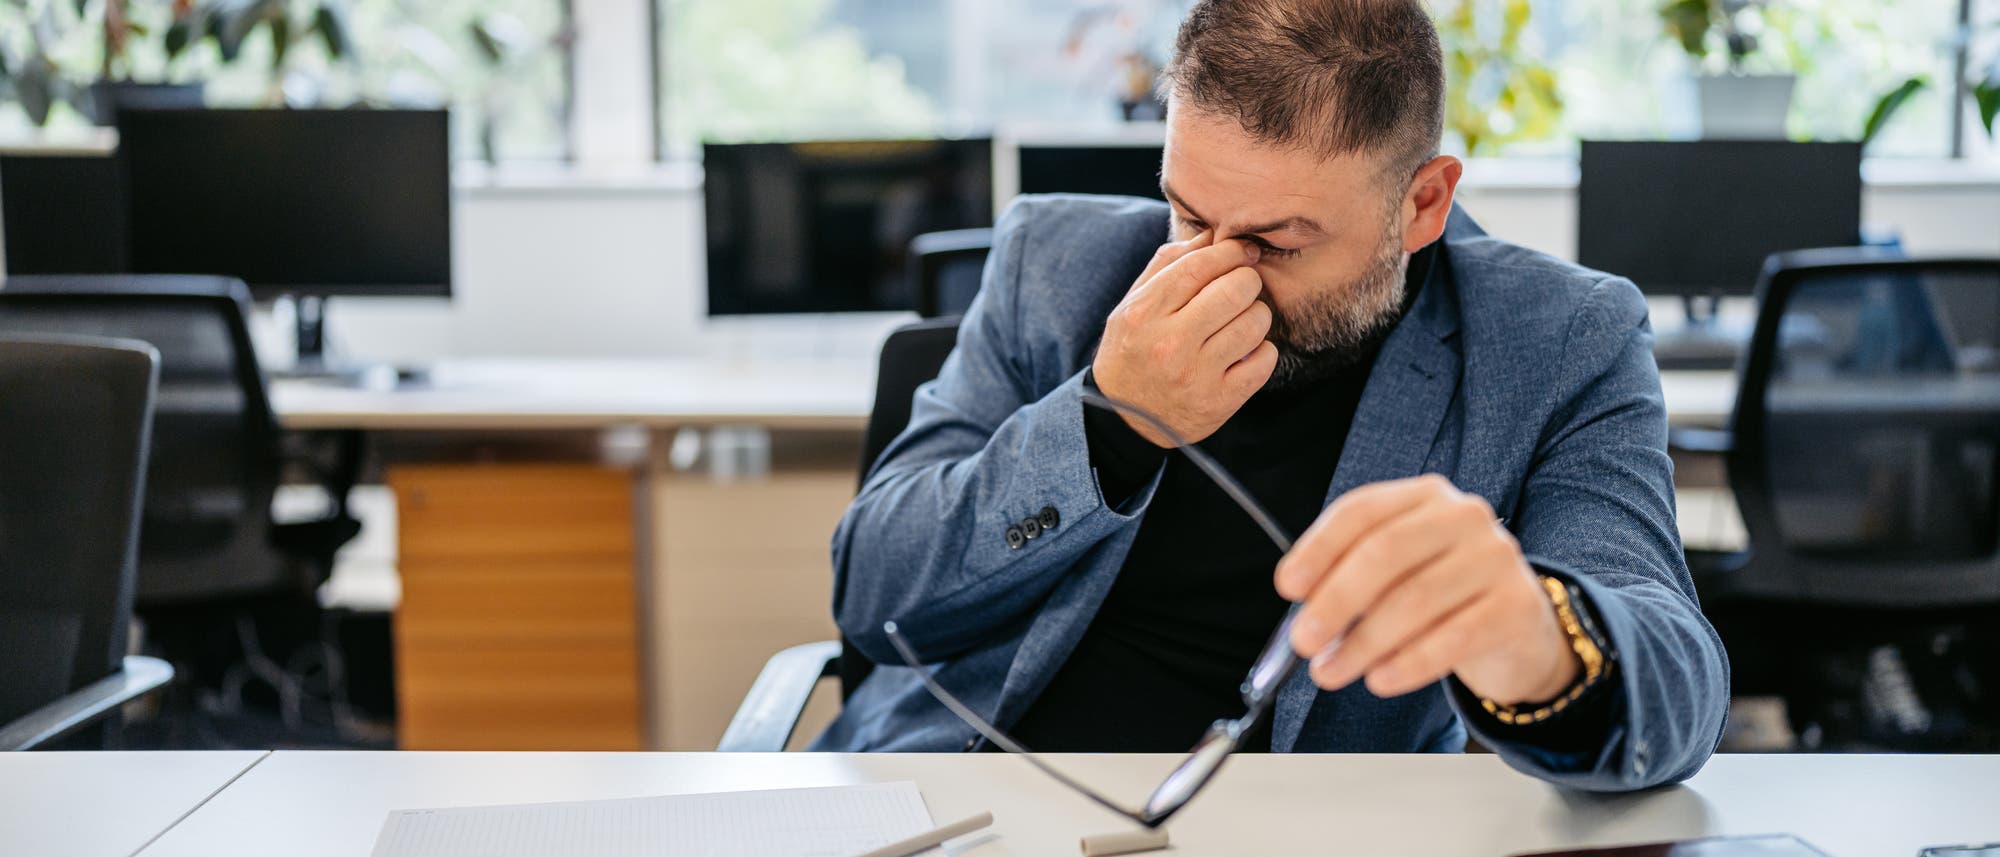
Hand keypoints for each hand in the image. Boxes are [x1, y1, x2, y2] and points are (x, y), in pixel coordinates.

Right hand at [1092, 230, 1276, 446]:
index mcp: (1144, 314)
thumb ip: (1169, 265)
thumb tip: (1213, 235)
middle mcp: (1170, 344)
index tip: (1242, 250)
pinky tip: (1244, 352)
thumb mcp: (1134, 304)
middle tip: (1241, 288)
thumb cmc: (1133, 350)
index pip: (1200, 266)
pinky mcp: (1220, 401)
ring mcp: (1196, 375)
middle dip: (1247, 280)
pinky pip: (1265, 359)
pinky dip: (1262, 351)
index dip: (1230, 251)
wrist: (1124, 417)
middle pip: (1236, 289)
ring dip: (1256, 315)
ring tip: (1240, 322)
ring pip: (1255, 322)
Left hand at [1273, 475, 1579, 704]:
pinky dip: (1407, 664)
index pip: (1362, 510)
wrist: (1519, 628)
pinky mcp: (1517, 605)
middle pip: (1385, 553)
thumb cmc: (1442, 597)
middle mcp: (1464, 517)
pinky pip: (1452, 639)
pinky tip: (1379, 681)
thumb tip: (1302, 605)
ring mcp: (1496, 558)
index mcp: (1425, 496)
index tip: (1288, 588)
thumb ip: (1351, 576)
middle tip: (1303, 641)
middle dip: (1335, 601)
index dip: (1318, 549)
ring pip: (1415, 601)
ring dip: (1363, 644)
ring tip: (1330, 672)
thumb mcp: (1397, 572)